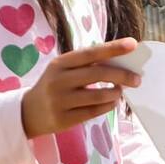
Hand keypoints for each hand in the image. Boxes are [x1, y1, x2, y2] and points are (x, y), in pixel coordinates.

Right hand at [21, 39, 140, 137]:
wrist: (27, 112)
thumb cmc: (55, 85)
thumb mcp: (63, 70)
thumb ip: (87, 64)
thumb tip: (122, 59)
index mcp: (60, 63)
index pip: (91, 53)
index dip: (113, 48)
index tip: (133, 44)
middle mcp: (58, 80)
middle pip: (98, 74)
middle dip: (122, 75)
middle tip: (137, 79)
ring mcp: (59, 101)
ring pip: (98, 95)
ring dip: (115, 93)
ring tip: (119, 91)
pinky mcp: (63, 119)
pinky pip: (94, 112)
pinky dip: (108, 106)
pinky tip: (111, 103)